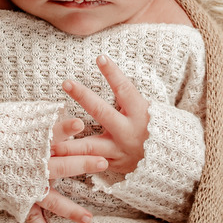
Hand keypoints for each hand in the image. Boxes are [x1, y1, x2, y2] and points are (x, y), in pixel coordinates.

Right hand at [25, 115, 106, 222]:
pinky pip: (31, 217)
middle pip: (59, 165)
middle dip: (81, 164)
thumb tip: (66, 111)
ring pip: (51, 199)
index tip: (80, 124)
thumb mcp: (20, 124)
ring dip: (70, 210)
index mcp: (31, 146)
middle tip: (102, 162)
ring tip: (88, 219)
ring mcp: (26, 186)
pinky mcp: (20, 199)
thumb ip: (43, 122)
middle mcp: (31, 167)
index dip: (65, 129)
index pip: (51, 134)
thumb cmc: (0, 136)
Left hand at [54, 55, 150, 176]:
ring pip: (90, 146)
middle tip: (66, 82)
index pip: (125, 89)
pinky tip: (56, 160)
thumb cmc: (157, 129)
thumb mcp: (148, 110)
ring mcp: (120, 150)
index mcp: (141, 114)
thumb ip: (128, 100)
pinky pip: (90, 164)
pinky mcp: (113, 165)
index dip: (113, 73)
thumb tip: (111, 76)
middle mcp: (129, 131)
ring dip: (68, 144)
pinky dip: (74, 162)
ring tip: (49, 140)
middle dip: (83, 96)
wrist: (174, 162)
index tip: (100, 58)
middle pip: (102, 111)